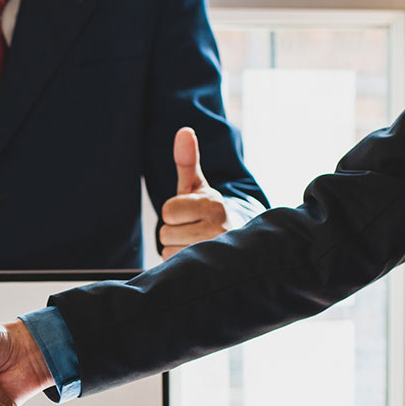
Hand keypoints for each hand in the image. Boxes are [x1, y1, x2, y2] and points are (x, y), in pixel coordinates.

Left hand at [158, 127, 233, 260]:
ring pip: (169, 252)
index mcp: (214, 205)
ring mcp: (216, 254)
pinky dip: (180, 263)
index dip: (174, 212)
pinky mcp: (211, 273)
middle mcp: (219, 230)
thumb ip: (187, 161)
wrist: (238, 242)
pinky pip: (174, 268)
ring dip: (177, 248)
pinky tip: (198, 258)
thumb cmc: (210, 211)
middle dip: (175, 231)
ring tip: (197, 243)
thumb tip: (183, 131)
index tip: (190, 213)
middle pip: (166, 233)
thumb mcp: (197, 186)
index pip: (168, 211)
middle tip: (194, 229)